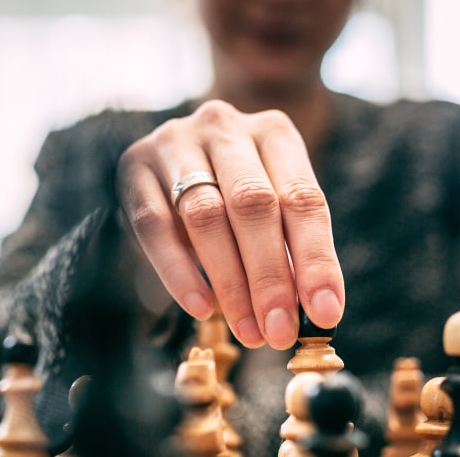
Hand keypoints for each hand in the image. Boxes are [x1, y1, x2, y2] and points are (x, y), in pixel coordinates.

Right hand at [116, 100, 344, 349]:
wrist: (174, 153)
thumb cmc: (235, 191)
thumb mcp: (272, 206)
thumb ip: (291, 249)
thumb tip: (315, 311)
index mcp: (274, 132)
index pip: (303, 198)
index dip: (316, 259)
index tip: (325, 313)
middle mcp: (225, 127)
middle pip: (253, 204)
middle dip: (270, 276)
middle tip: (280, 332)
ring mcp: (175, 141)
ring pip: (205, 215)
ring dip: (230, 281)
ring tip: (248, 329)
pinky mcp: (134, 165)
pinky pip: (154, 223)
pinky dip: (178, 270)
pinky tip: (201, 307)